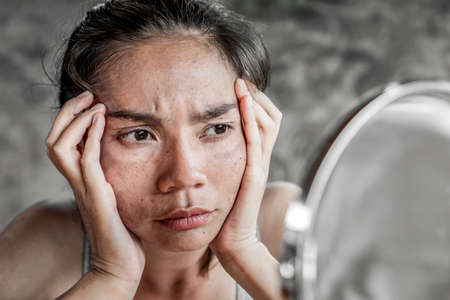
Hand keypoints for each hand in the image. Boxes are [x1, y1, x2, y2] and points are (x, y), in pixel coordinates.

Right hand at [46, 92, 144, 292]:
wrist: (121, 260)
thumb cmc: (122, 230)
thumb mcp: (116, 195)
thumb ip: (111, 178)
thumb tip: (124, 160)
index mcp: (80, 180)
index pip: (62, 142)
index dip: (70, 119)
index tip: (91, 101)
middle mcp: (76, 181)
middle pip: (54, 140)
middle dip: (68, 113)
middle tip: (88, 94)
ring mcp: (84, 188)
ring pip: (60, 146)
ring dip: (76, 120)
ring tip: (96, 104)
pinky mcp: (96, 195)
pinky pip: (86, 159)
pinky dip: (90, 136)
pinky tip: (102, 119)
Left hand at [210, 79, 281, 259]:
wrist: (231, 240)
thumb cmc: (223, 211)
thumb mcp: (224, 179)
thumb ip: (223, 160)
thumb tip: (205, 142)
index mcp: (254, 157)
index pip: (264, 119)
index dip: (254, 99)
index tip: (235, 82)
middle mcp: (261, 158)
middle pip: (271, 116)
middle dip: (256, 94)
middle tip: (239, 77)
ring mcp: (259, 165)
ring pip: (266, 123)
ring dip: (254, 99)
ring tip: (239, 81)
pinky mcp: (253, 174)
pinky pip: (256, 140)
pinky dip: (250, 118)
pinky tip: (241, 100)